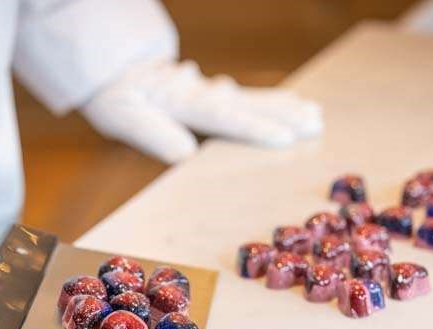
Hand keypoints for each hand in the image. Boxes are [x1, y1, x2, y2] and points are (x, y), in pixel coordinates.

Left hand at [81, 60, 322, 163]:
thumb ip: (154, 134)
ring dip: (284, 108)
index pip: (225, 117)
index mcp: (184, 102)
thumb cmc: (119, 98)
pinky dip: (273, 101)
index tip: (284, 137)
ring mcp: (212, 91)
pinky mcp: (214, 94)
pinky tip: (295, 104)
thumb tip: (185, 153)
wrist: (117, 70)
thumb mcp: (125, 117)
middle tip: (315, 122)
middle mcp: (204, 94)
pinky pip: (248, 98)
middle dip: (283, 115)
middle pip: (249, 104)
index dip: (255, 127)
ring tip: (315, 114)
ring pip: (254, 99)